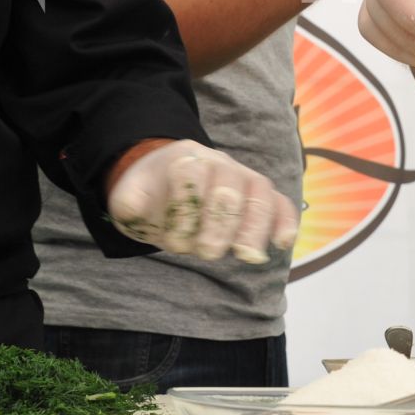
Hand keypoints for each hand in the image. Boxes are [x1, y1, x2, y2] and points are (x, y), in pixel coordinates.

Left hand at [107, 139, 298, 263]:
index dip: (185, 209)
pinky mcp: (260, 198)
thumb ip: (129, 202)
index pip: (190, 173)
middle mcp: (218, 163)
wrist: (169, 184)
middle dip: (220, 223)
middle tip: (207, 253)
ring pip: (259, 192)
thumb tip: (136, 207)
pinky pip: (280, 202)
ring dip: (254, 226)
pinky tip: (282, 243)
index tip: (176, 241)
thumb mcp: (130, 198)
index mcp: (184, 158)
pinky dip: (285, 220)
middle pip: (228, 185)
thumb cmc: (153, 196)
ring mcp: (243, 178)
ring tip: (246, 255)